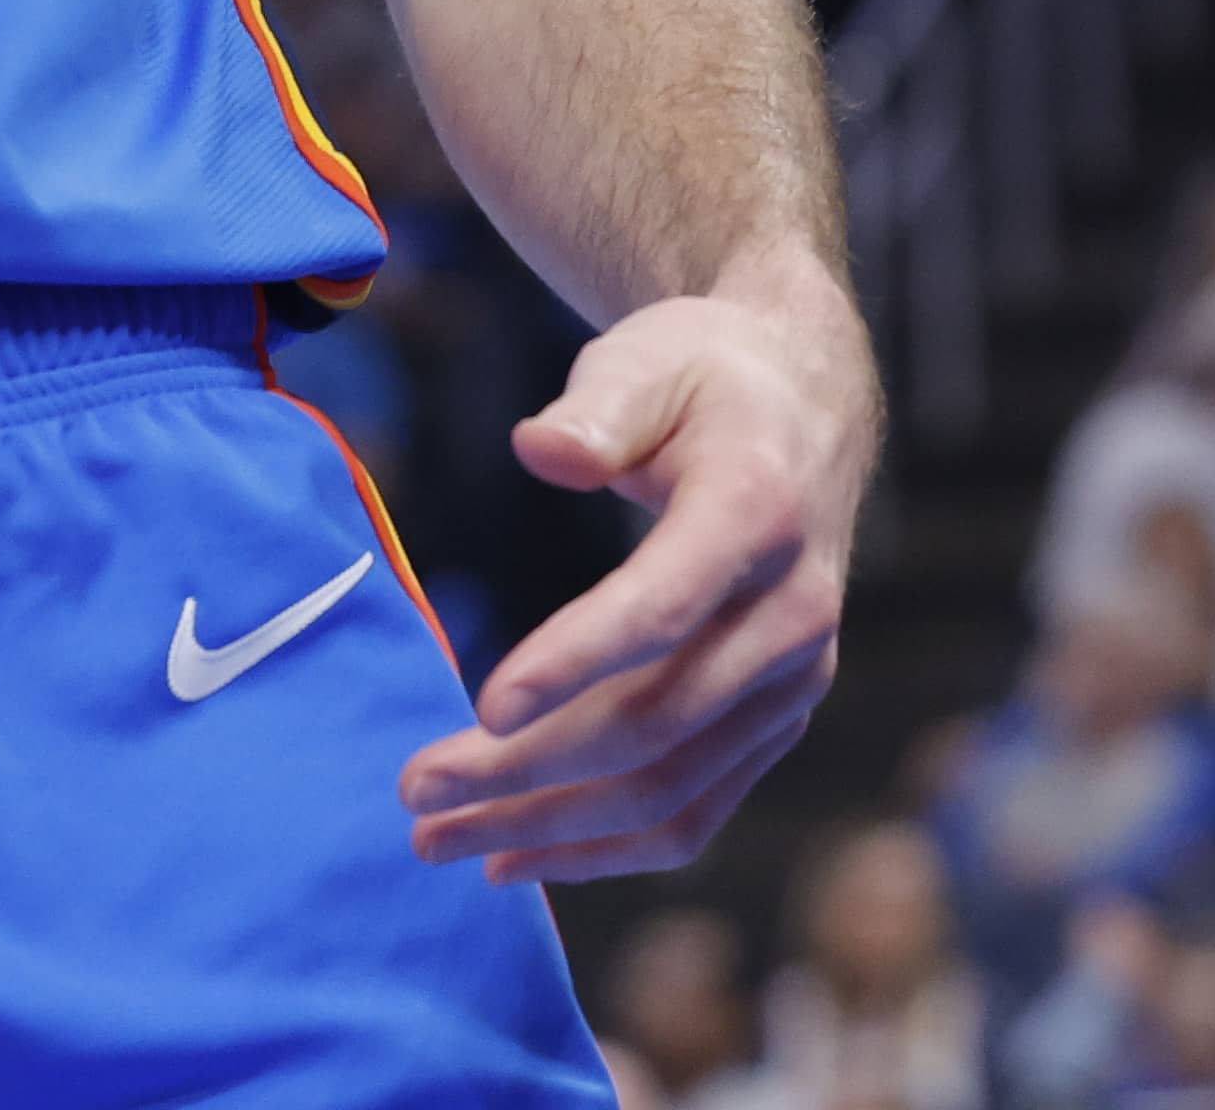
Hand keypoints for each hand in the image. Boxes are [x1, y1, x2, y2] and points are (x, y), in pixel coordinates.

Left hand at [401, 246, 875, 885]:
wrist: (802, 409)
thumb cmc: (701, 376)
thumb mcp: (648, 359)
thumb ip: (598, 407)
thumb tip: (541, 449)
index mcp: (758, 513)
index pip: (664, 608)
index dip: (575, 663)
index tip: (481, 707)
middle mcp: (791, 613)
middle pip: (655, 722)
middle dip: (528, 770)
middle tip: (412, 789)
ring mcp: (791, 680)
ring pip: (671, 789)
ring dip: (551, 829)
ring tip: (436, 838)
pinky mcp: (774, 720)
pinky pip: (695, 810)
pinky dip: (606, 847)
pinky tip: (514, 856)